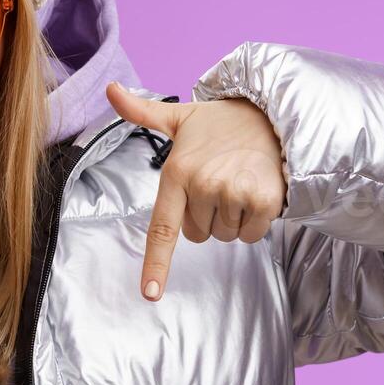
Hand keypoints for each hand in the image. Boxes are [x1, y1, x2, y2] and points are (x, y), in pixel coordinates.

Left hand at [105, 83, 287, 301]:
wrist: (273, 114)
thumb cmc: (222, 124)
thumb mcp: (180, 117)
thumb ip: (143, 113)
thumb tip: (110, 90)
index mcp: (176, 172)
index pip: (162, 229)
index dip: (156, 265)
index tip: (149, 294)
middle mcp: (202, 184)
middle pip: (199, 235)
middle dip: (209, 216)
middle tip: (221, 182)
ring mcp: (233, 193)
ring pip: (225, 236)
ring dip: (233, 217)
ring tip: (239, 182)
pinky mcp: (262, 201)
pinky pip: (251, 235)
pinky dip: (255, 221)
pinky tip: (256, 190)